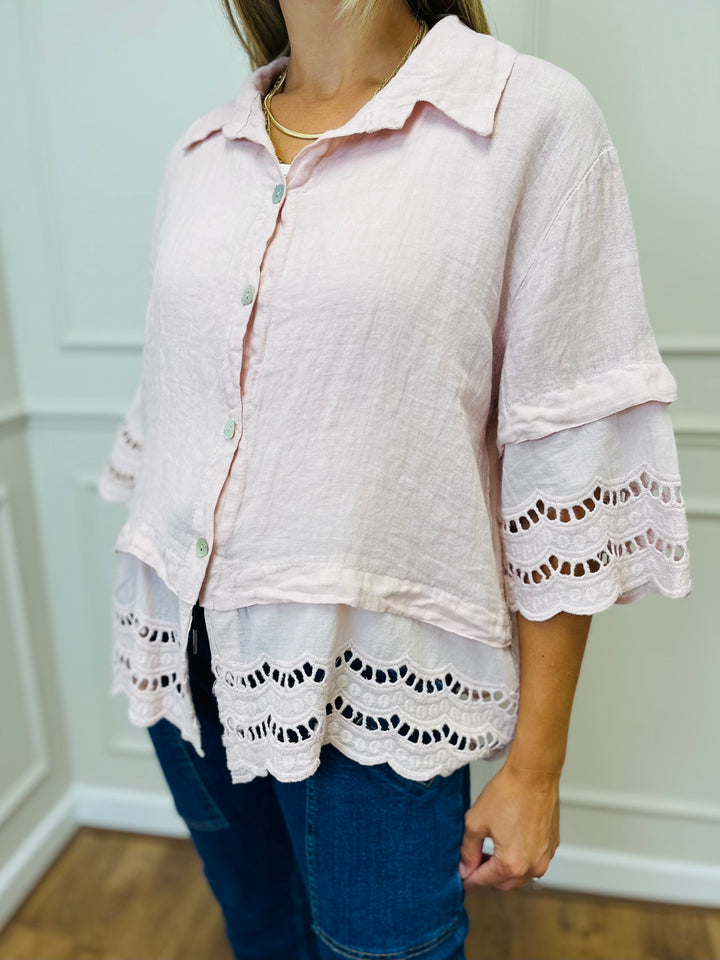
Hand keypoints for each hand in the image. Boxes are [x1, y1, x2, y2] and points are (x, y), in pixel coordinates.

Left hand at [458, 761, 559, 890]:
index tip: (461, 875)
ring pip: (520, 875)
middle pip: (503, 883)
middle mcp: (533, 867)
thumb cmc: (507, 793)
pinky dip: (520, 858)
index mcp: (512, 864)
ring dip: (505, 868)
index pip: (484, 880)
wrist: (534, 774)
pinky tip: (509, 840)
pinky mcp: (552, 846)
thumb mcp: (476, 821)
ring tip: (490, 849)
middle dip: (487, 875)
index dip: (469, 877)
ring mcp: (545, 857)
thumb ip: (468, 849)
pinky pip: (533, 861)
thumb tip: (465, 868)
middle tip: (473, 860)